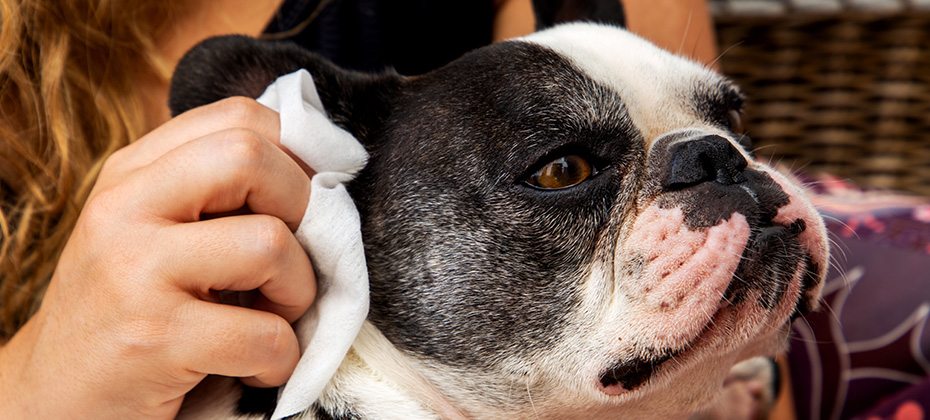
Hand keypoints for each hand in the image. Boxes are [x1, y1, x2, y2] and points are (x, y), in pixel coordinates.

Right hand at [0, 97, 315, 418]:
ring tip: (272, 318)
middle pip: (250, 158)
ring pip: (270, 244)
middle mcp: (125, 210)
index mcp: (132, 174)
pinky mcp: (153, 340)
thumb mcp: (153, 232)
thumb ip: (213, 191)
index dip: (298, 151)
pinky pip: (265, 335)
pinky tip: (255, 368)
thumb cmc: (129, 310)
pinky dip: (281, 359)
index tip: (312, 197)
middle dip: (305, 209)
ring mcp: (134, 273)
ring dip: (298, 292)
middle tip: (293, 260)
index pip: (237, 118)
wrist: (54, 398)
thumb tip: (320, 164)